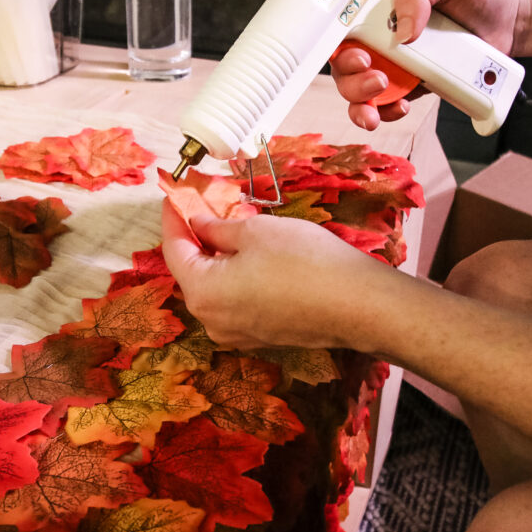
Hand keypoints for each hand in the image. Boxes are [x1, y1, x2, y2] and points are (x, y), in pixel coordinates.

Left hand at [160, 201, 398, 350]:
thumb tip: (198, 223)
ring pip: (215, 287)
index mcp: (202, 293)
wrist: (358, 305)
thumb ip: (217, 227)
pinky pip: (235, 301)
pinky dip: (235, 276)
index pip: (174, 249)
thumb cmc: (306, 263)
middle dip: (195, 237)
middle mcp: (212, 320)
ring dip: (217, 257)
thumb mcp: (255, 231)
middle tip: (202, 205)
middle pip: (192, 271)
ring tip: (227, 225)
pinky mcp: (260, 336)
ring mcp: (236, 333)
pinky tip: (248, 255)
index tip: (173, 195)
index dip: (173, 218)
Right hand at [330, 0, 527, 128]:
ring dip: (362, 105)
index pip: (344, 32)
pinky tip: (402, 108)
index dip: (341, 48)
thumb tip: (404, 31)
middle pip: (346, 68)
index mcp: (381, 11)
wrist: (510, 20)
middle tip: (377, 79)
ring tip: (382, 104)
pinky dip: (387, 114)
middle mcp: (383, 39)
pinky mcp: (413, 86)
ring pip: (361, 93)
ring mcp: (397, 66)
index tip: (360, 56)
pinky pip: (389, 106)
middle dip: (352, 81)